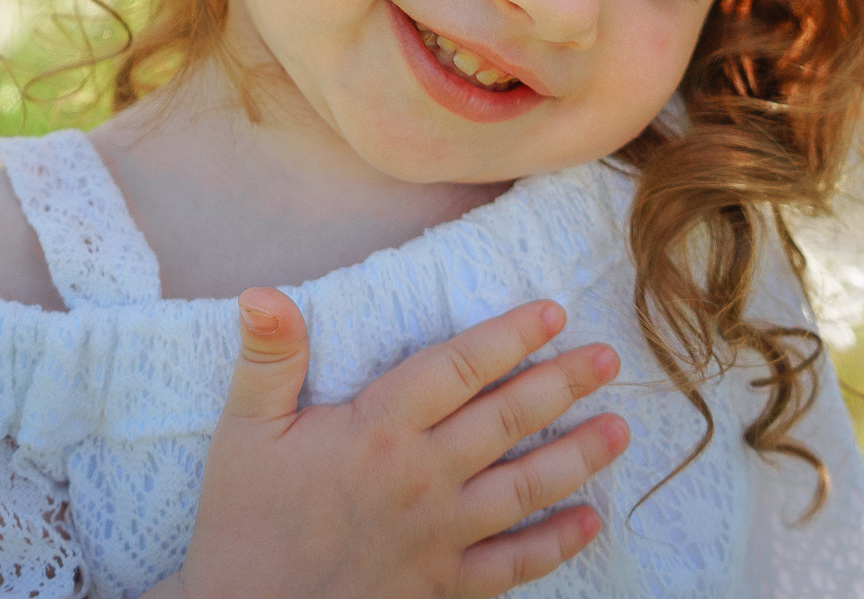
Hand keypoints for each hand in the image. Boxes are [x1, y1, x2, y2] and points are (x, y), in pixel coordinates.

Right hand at [158, 290, 629, 598]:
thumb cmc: (243, 523)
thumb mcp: (243, 431)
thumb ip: (268, 359)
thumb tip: (264, 293)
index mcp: (377, 429)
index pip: (457, 368)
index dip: (508, 336)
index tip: (553, 311)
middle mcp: (421, 477)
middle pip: (507, 419)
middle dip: (563, 384)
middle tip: (608, 359)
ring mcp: (438, 535)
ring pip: (525, 487)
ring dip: (578, 457)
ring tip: (620, 428)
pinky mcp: (442, 584)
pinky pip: (512, 564)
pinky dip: (556, 544)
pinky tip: (589, 521)